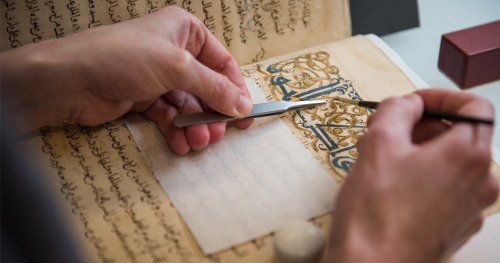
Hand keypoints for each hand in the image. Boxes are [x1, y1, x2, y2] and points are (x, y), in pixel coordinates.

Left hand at [0, 6, 252, 154]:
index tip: (245, 115)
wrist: (70, 80)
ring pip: (188, 105)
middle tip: (219, 134)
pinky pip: (169, 115)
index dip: (235, 89)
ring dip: (195, 125)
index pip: (222, 62)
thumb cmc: (122, 58)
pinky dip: (176, 130)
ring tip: (199, 142)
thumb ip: (213, 87)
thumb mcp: (177, 67)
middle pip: (206, 87)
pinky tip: (181, 144)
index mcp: (185, 31)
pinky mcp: (143, 97)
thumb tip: (242, 106)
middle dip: (213, 113)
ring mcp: (157, 76)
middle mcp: (173, 51)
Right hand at [324, 89, 497, 262]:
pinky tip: (386, 184)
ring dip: (413, 151)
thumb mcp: (378, 143)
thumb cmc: (376, 213)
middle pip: (457, 135)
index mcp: (469, 156)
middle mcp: (479, 182)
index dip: (439, 96)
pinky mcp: (453, 227)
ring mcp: (469, 209)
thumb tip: (407, 104)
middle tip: (383, 129)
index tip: (412, 103)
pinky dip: (418, 177)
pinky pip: (441, 189)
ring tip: (375, 157)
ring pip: (446, 163)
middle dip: (418, 126)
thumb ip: (396, 110)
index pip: (474, 107)